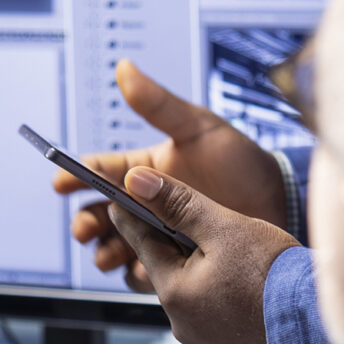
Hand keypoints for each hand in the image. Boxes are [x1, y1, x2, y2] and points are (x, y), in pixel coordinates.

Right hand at [53, 60, 290, 290]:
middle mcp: (147, 203)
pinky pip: (145, 273)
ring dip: (105, 250)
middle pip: (100, 213)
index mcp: (145, 170)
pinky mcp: (177, 264)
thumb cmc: (243, 162)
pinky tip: (142, 269)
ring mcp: (160, 235)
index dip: (75, 175)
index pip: (99, 171)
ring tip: (110, 252)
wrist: (283, 204)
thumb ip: (159, 104)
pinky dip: (136, 273)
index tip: (61, 182)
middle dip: (86, 220)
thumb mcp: (200, 128)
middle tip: (86, 226)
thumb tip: (125, 69)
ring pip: (116, 246)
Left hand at [111, 167, 295, 343]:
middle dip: (181, 247)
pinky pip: (219, 320)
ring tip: (239, 261)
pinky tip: (252, 291)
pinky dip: (228, 302)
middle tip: (203, 225)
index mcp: (174, 292)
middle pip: (170, 271)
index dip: (135, 214)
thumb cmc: (275, 276)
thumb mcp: (225, 227)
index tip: (124, 197)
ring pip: (196, 297)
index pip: (141, 242)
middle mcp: (181, 325)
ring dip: (208, 277)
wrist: (319, 330)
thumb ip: (178, 203)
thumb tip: (135, 180)